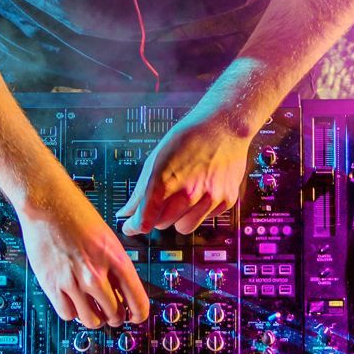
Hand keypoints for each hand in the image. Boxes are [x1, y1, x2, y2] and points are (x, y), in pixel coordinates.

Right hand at [16, 178, 149, 327]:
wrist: (47, 203)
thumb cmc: (76, 214)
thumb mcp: (107, 238)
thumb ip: (115, 266)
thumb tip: (121, 292)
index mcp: (115, 259)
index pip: (137, 301)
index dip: (139, 314)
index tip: (136, 316)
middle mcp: (95, 273)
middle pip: (114, 314)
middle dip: (116, 316)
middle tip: (112, 312)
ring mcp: (73, 281)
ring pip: (91, 320)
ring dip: (95, 318)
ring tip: (92, 309)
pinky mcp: (52, 285)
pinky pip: (67, 314)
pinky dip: (72, 312)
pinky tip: (74, 302)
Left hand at [118, 110, 252, 236]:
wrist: (225, 126)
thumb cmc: (190, 136)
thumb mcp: (157, 158)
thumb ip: (141, 189)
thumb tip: (127, 211)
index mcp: (166, 181)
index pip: (144, 221)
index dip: (134, 227)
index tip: (131, 227)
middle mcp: (188, 193)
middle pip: (162, 225)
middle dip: (157, 215)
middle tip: (162, 199)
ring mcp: (209, 198)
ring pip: (184, 227)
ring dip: (179, 217)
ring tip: (183, 195)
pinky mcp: (226, 200)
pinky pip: (205, 219)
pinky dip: (200, 209)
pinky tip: (202, 189)